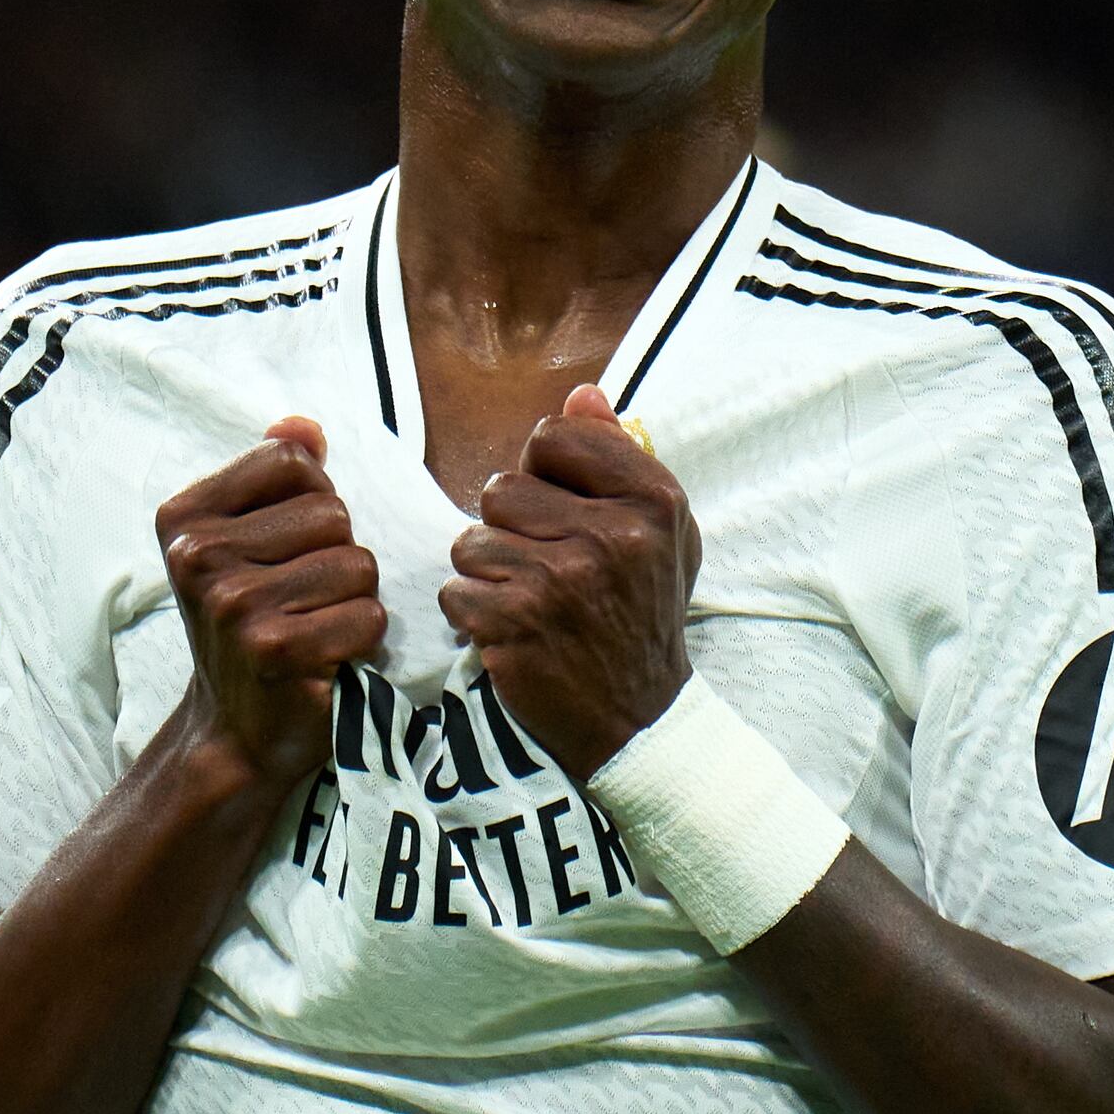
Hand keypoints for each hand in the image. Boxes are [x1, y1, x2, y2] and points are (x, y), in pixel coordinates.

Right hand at [151, 418, 385, 790]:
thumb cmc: (247, 625)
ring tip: (315, 627)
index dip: (313, 498)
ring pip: (357, 563)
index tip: (287, 547)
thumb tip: (305, 425)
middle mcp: (197, 555)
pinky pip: (367, 615)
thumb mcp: (242, 542)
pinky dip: (363, 639)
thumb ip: (272, 476)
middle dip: (338, 554)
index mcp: (183, 517)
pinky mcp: (274, 649)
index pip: (290, 460)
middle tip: (303, 599)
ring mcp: (233, 603)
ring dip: (354, 599)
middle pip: (332, 512)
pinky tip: (327, 658)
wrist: (234, 730)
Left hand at [440, 385, 699, 776]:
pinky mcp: (516, 622)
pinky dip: (472, 613)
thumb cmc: (639, 612)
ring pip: (471, 538)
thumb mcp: (657, 533)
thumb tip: (583, 393)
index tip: (563, 512)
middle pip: (501, 487)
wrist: (637, 719)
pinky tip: (511, 632)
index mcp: (653, 500)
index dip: (543, 472)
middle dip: (511, 528)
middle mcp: (613, 535)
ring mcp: (562, 579)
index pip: (554, 435)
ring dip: (488, 572)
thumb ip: (619, 457)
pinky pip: (456, 589)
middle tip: (547, 569)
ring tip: (529, 601)